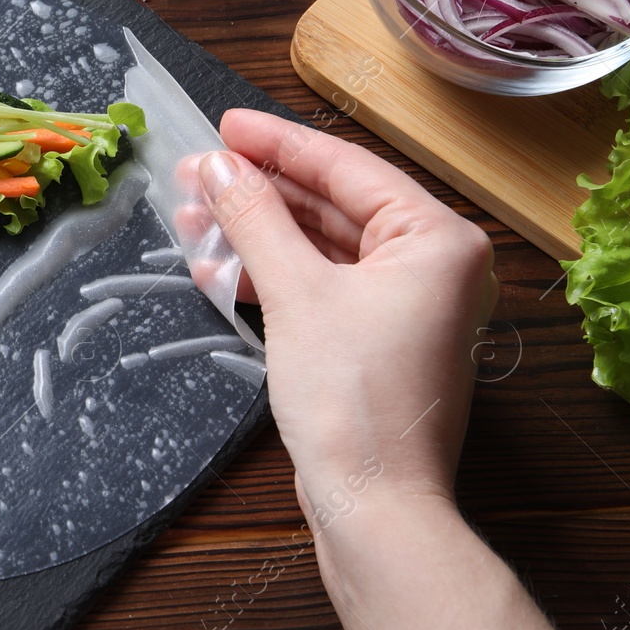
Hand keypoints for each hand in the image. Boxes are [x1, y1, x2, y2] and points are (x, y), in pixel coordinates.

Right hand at [199, 109, 495, 515]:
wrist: (374, 505)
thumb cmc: (353, 399)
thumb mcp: (295, 293)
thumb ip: (254, 218)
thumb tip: (217, 165)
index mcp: (437, 239)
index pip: (347, 168)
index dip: (278, 143)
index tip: (224, 125)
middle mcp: (433, 265)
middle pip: (332, 205)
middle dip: (258, 193)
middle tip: (195, 175)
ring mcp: (406, 305)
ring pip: (321, 247)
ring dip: (256, 235)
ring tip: (192, 222)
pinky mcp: (377, 339)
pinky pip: (321, 285)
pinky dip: (274, 276)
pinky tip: (221, 271)